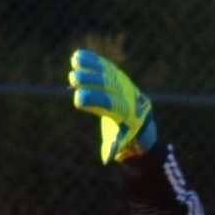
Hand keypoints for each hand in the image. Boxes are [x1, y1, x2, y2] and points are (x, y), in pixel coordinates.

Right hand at [68, 48, 157, 163]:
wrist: (141, 118)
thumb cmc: (126, 134)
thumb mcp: (121, 142)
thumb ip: (113, 147)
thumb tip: (107, 158)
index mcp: (127, 112)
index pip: (110, 105)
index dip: (95, 101)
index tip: (78, 99)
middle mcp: (128, 95)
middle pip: (108, 86)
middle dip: (91, 81)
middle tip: (73, 78)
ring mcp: (124, 83)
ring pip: (107, 72)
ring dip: (91, 66)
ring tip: (74, 61)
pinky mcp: (118, 76)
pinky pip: (106, 66)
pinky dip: (93, 61)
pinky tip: (77, 56)